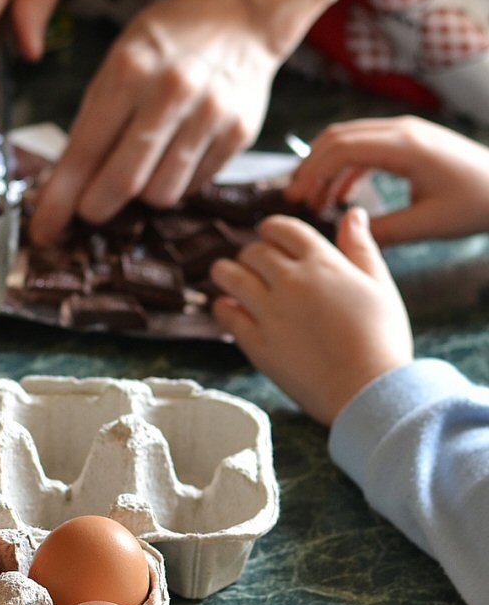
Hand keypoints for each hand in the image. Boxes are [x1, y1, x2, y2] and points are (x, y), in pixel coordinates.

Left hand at [28, 0, 280, 245]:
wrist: (240, 14)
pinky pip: (193, 186)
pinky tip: (176, 154)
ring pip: (161, 194)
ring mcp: (210, 114)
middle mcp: (172, 92)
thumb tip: (63, 187)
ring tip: (142, 166)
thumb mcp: (117, 62)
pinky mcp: (239, 133)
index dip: (60, 200)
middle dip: (96, 208)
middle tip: (90, 208)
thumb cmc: (166, 42)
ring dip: (142, 195)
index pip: (85, 152)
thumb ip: (91, 121)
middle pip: (123, 183)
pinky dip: (176, 181)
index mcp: (130, 71)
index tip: (43, 230)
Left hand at [210, 208, 412, 424]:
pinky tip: (229, 307)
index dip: (272, 229)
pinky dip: (223, 306)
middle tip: (253, 264)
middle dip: (252, 254)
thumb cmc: (381, 339)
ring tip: (226, 276)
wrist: (367, 390)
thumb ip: (361, 248)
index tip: (269, 236)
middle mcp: (291, 281)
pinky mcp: (255, 341)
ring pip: (229, 276)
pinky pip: (225, 313)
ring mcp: (269, 311)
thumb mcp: (379, 286)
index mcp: (322, 263)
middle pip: (253, 252)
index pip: (283, 229)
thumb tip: (353, 214)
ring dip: (225, 272)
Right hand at [284, 116, 488, 245]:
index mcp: (405, 146)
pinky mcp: (410, 142)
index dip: (312, 172)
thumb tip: (344, 236)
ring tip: (314, 199)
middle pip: (338, 137)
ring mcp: (406, 133)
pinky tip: (340, 195)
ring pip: (349, 139)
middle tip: (295, 199)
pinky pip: (366, 147)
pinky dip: (346, 168)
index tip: (294, 199)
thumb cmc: (477, 204)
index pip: (341, 148)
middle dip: (310, 166)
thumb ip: (383, 231)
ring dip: (326, 166)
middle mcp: (402, 131)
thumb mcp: (428, 224)